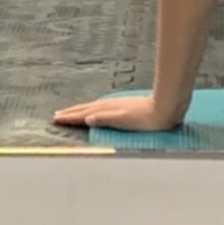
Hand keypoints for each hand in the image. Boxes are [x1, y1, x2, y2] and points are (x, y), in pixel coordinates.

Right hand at [54, 94, 181, 132]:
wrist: (167, 108)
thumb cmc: (149, 118)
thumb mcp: (125, 120)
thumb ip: (106, 118)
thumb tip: (88, 119)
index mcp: (109, 111)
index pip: (85, 114)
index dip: (70, 117)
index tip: (56, 118)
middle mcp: (111, 106)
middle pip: (87, 109)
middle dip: (72, 112)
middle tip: (57, 114)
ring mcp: (118, 104)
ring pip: (94, 107)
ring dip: (81, 109)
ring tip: (71, 111)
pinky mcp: (125, 105)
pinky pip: (102, 107)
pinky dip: (93, 108)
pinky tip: (96, 110)